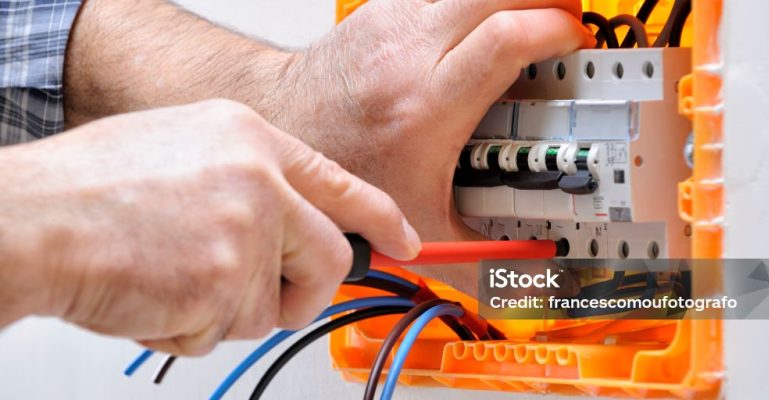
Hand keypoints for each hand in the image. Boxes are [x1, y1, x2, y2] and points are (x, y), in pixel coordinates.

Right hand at [0, 99, 419, 354]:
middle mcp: (260, 182)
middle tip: (264, 296)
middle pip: (328, 259)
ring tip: (173, 278)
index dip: (380, 218)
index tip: (404, 242)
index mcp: (252, 141)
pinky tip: (153, 294)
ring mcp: (246, 234)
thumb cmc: (92, 187)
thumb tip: (292, 223)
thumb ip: (251, 180)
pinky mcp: (224, 287)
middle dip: (302, 292)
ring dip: (224, 310)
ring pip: (270, 307)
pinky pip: (225, 332)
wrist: (33, 221)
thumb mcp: (187, 150)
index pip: (342, 184)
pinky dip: (190, 329)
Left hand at [270, 0, 593, 290]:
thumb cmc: (339, 170)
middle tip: (564, 24)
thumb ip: (478, 258)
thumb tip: (525, 279)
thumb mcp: (418, 225)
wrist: (282, 128)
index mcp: (425, 107)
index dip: (556, 32)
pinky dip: (474, 3)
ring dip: (509, 0)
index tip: (574, 47)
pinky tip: (480, 27)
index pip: (506, 39)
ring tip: (529, 23)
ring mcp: (393, 25)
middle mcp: (408, 54)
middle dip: (545, 0)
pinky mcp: (383, 12)